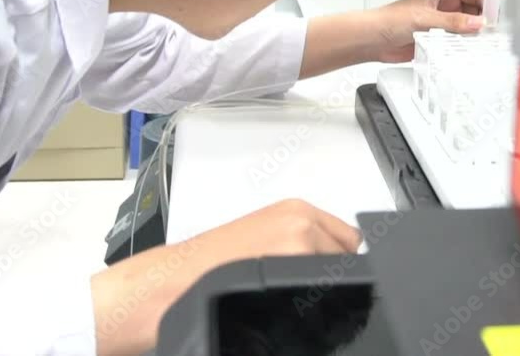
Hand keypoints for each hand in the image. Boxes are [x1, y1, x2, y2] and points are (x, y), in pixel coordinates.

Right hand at [91, 199, 360, 355]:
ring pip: (337, 281)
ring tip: (282, 298)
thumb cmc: (206, 265)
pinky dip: (310, 307)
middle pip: (347, 259)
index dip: (336, 261)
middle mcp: (302, 223)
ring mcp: (300, 248)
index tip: (323, 273)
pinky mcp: (292, 275)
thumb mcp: (261, 236)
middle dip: (330, 275)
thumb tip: (329, 260)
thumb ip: (298, 240)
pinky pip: (323, 299)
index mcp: (296, 210)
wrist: (171, 283)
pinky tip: (283, 309)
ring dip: (320, 292)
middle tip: (295, 289)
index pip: (348, 239)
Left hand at [375, 0, 490, 62]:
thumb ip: (452, 22)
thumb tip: (476, 23)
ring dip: (475, 36)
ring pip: (470, 28)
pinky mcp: (441, 39)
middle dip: (483, 22)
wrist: (374, 40)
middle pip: (476, 12)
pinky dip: (466, 47)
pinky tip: (468, 51)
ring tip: (481, 44)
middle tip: (489, 34)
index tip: (490, 19)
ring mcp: (445, 23)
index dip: (486, 5)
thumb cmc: (390, 20)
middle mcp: (447, 5)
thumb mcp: (425, 18)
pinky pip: (460, 42)